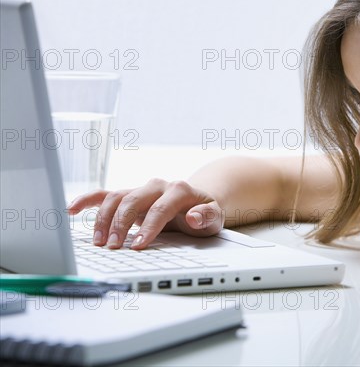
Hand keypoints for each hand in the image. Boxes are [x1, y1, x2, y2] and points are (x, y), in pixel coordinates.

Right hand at [67, 179, 223, 249]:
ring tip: (100, 242)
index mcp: (179, 190)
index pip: (160, 208)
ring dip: (104, 219)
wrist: (198, 203)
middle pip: (133, 200)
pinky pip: (104, 194)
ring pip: (116, 197)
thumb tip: (193, 217)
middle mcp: (157, 185)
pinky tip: (72, 210)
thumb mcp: (214, 218)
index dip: (149, 227)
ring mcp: (141, 190)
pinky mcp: (129, 196)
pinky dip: (87, 200)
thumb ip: (207, 217)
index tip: (138, 245)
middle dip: (121, 224)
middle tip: (113, 247)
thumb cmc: (204, 214)